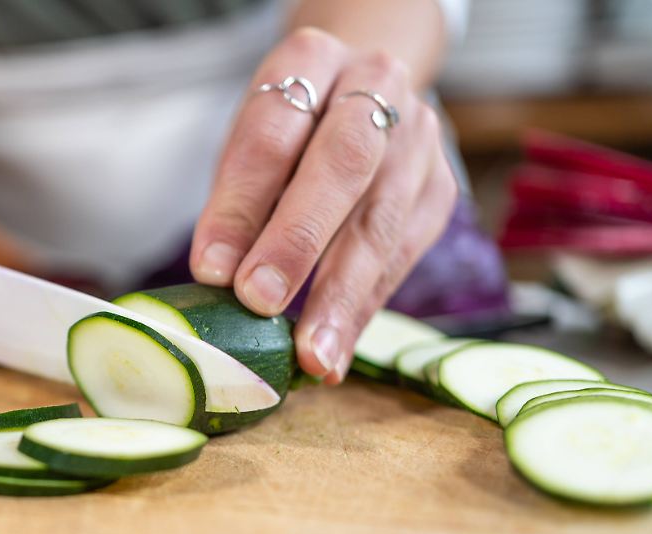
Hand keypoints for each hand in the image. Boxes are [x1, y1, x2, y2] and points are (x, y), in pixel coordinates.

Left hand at [190, 28, 456, 384]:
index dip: (241, 203)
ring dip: (341, 296)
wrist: (361, 94)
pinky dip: (363, 310)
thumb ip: (236, 200)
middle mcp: (377, 87)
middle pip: (342, 165)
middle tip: (260, 301)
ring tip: (311, 354)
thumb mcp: (248, 142)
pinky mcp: (438, 191)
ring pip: (381, 221)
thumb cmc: (290, 129)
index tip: (212, 269)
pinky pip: (402, 257)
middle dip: (299, 240)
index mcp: (313, 60)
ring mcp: (418, 139)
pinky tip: (335, 351)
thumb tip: (219, 274)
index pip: (274, 131)